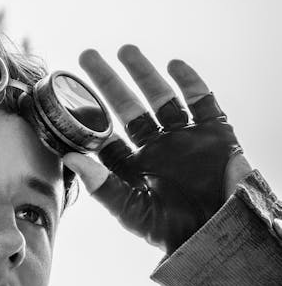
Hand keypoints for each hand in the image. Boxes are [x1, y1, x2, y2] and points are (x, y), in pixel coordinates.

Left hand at [63, 44, 252, 253]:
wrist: (219, 234)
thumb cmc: (171, 231)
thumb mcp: (131, 210)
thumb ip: (102, 185)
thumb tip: (68, 157)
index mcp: (133, 168)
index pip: (105, 136)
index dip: (87, 115)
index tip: (67, 92)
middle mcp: (155, 149)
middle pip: (127, 108)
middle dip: (108, 82)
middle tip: (88, 56)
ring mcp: (184, 139)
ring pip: (160, 98)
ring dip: (144, 74)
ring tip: (126, 50)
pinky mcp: (214, 134)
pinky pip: (202, 102)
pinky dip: (190, 83)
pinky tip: (174, 65)